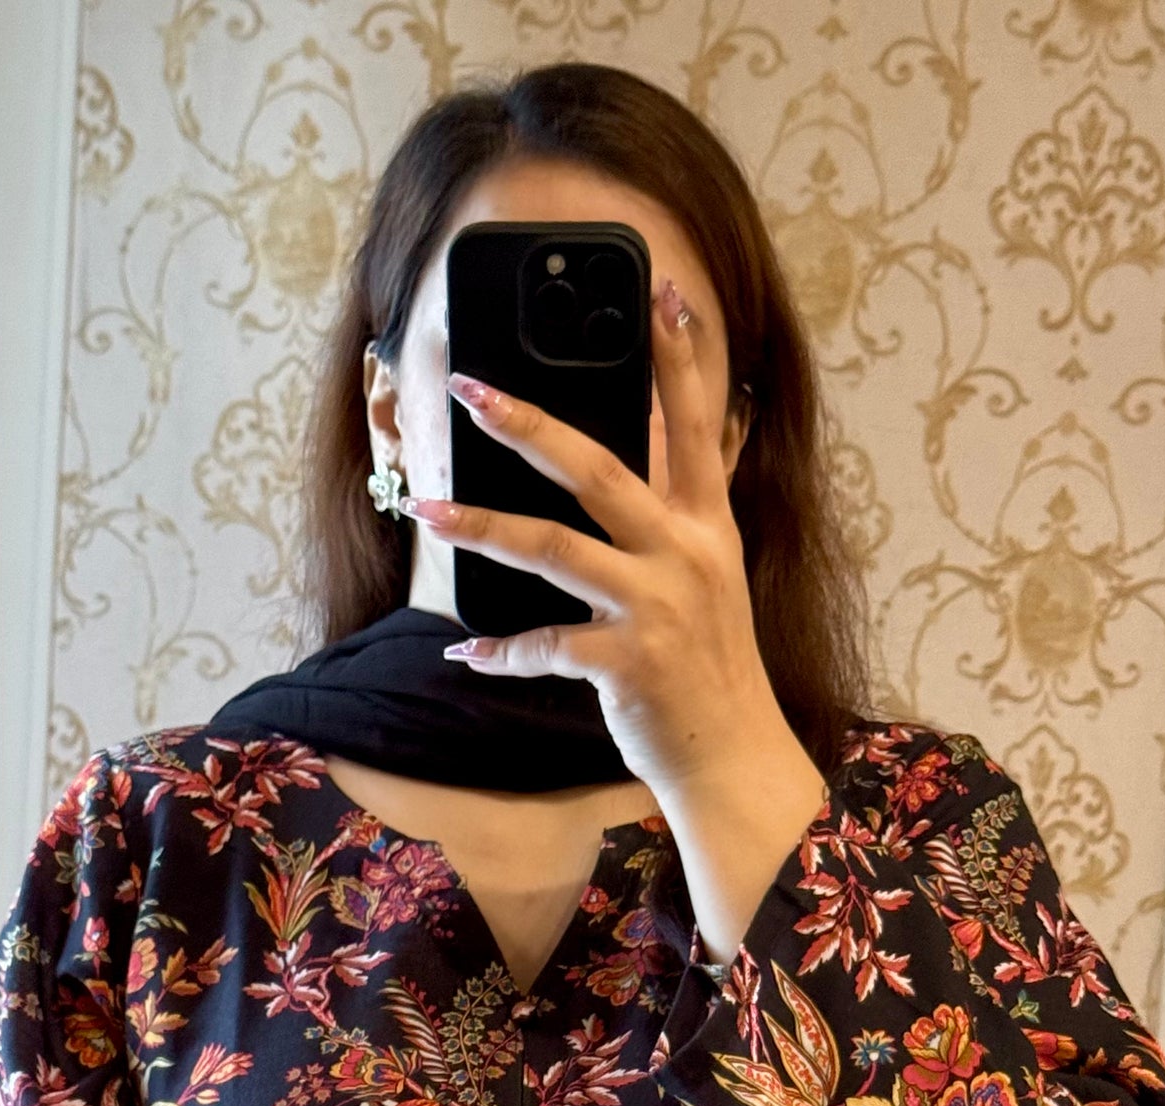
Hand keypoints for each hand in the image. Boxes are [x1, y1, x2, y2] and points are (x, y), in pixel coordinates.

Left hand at [398, 275, 827, 959]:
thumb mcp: (712, 575)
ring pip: (556, 548)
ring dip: (484, 527)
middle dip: (530, 423)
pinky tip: (464, 653)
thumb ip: (681, 509)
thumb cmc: (712, 665)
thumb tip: (650, 441)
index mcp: (708, 525)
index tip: (657, 289)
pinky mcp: (627, 664)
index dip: (679, 355)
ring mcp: (656, 608)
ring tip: (430, 509)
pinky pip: (545, 647)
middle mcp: (685, 555)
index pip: (697, 422)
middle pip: (600, 469)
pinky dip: (500, 652)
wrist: (734, 756)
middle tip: (471, 390)